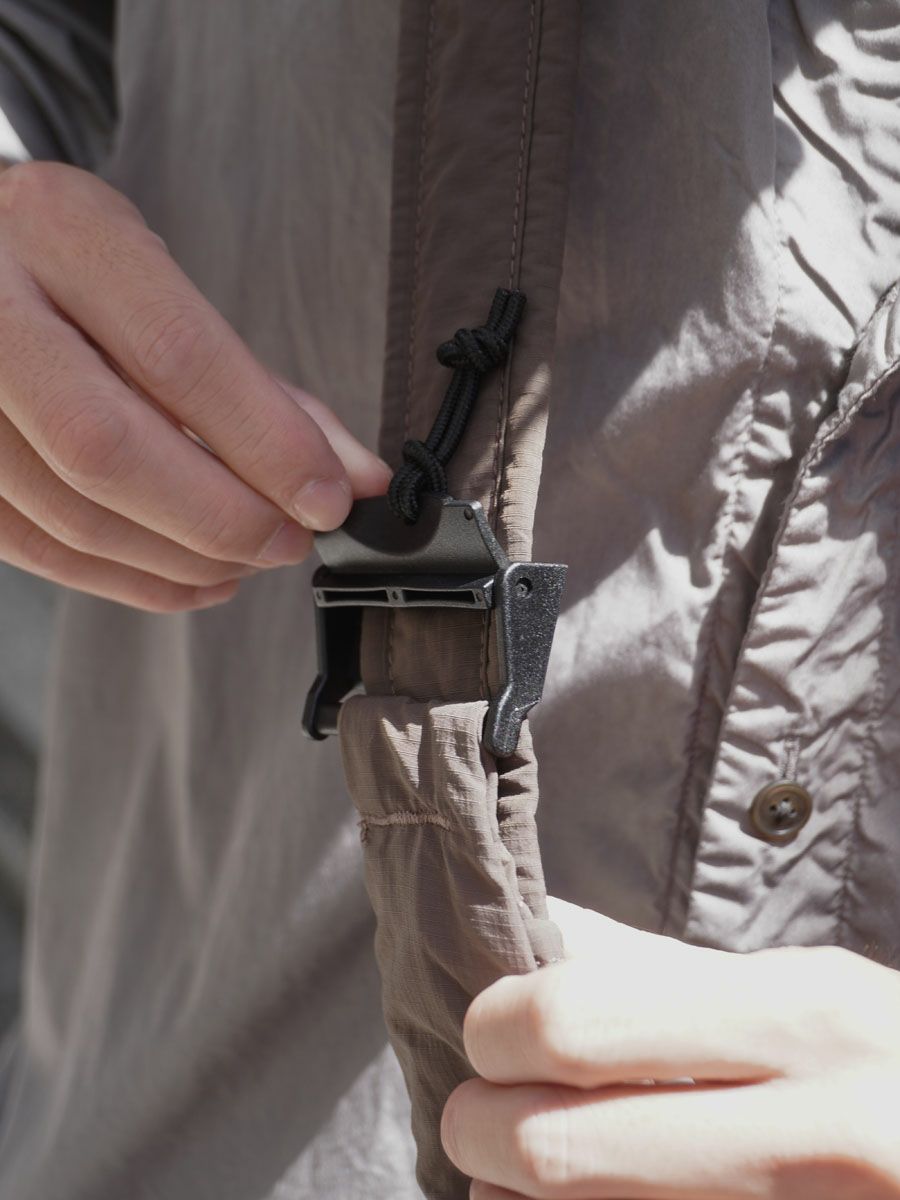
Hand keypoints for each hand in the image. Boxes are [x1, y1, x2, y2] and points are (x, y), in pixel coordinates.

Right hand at [0, 161, 388, 610]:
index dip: (263, 440)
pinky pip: (42, 550)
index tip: (328, 495)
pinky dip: (134, 579)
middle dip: (221, 514)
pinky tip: (198, 577)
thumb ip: (263, 385)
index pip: (174, 351)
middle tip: (290, 540)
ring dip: (183, 557)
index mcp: (60, 231)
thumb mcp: (164, 286)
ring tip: (252, 557)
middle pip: (108, 446)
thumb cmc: (74, 272)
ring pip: (72, 512)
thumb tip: (357, 478)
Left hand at [442, 897, 899, 1198]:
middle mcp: (820, 1132)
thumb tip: (536, 931)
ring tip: (514, 1173)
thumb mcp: (804, 992)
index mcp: (804, 1019)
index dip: (495, 1028)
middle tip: (477, 1113)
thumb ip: (663, 969)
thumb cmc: (882, 1061)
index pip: (573, 1022)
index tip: (489, 1034)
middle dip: (479, 1126)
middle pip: (553, 1146)